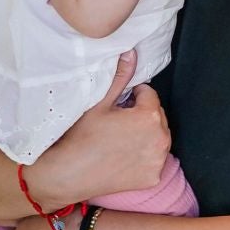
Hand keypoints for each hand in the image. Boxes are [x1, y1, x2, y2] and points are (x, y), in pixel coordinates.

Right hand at [27, 52, 171, 203]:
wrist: (68, 174)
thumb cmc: (82, 137)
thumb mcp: (100, 102)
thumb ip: (120, 77)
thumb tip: (132, 53)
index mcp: (150, 116)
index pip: (149, 95)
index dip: (132, 97)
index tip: (117, 106)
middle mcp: (161, 139)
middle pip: (156, 116)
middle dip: (141, 115)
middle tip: (118, 123)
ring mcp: (158, 160)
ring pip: (157, 137)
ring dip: (145, 135)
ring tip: (120, 139)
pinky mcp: (153, 177)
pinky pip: (153, 159)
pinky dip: (144, 157)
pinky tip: (124, 157)